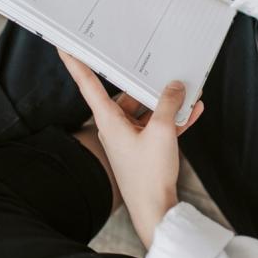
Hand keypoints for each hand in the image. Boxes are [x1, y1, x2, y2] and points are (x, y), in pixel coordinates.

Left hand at [58, 49, 203, 247]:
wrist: (156, 211)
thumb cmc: (149, 176)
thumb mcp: (163, 132)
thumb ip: (169, 104)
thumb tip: (175, 86)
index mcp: (108, 121)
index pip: (88, 84)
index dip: (75, 63)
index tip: (64, 46)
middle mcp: (114, 127)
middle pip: (127, 95)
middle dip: (147, 85)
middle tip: (160, 68)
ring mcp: (129, 139)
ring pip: (146, 111)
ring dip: (166, 103)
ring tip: (187, 91)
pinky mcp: (143, 149)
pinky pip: (157, 127)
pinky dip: (173, 119)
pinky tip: (193, 111)